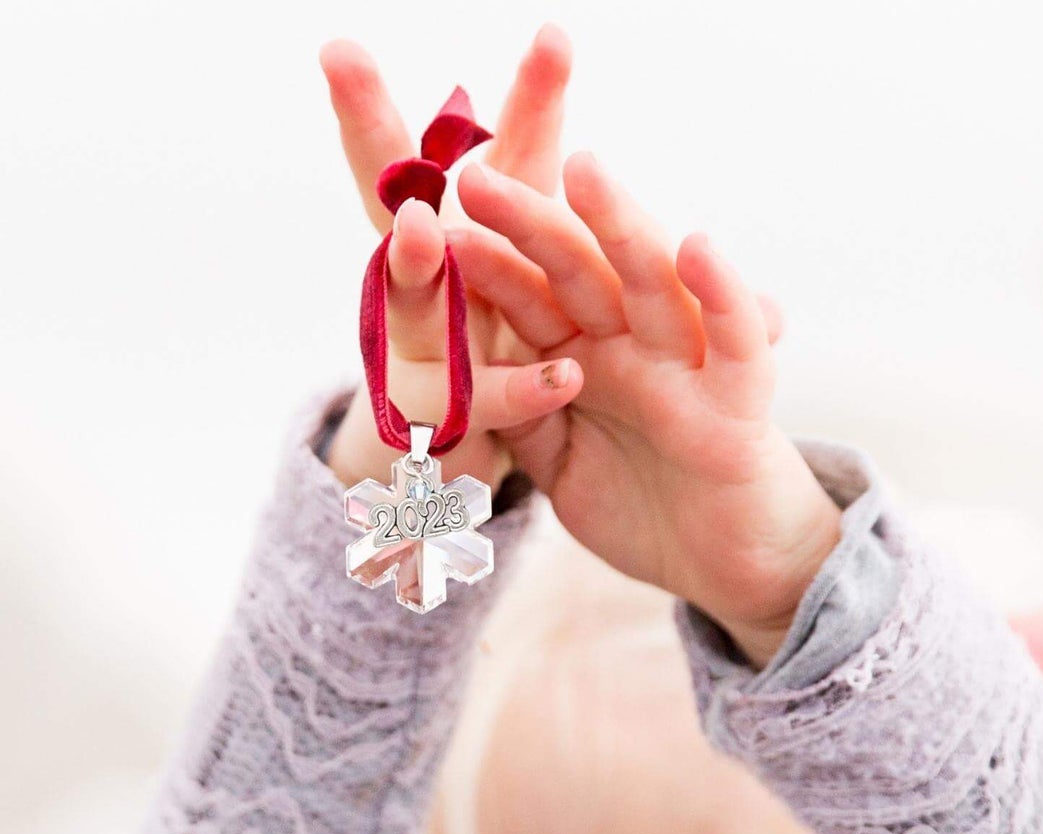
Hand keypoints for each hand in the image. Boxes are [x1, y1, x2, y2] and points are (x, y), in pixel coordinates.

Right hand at [317, 28, 583, 490]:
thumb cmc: (502, 332)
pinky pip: (489, 401)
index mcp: (459, 223)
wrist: (461, 446)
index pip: (478, 147)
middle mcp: (422, 271)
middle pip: (390, 191)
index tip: (517, 35)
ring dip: (411, 265)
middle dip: (366, 123)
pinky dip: (523, 389)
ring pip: (412, 302)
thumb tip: (557, 42)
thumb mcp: (528, 251)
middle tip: (341, 57)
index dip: (513, 97)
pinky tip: (563, 375)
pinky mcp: (449, 415)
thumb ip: (532, 171)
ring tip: (419, 231)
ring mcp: (422, 342)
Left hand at [451, 152, 838, 668]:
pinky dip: (723, 296)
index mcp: (587, 360)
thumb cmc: (647, 516)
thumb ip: (524, 416)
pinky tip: (697, 248)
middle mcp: (634, 350)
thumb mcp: (561, 469)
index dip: (484, 264)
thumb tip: (468, 367)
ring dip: (622, 227)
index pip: (531, 299)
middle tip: (477, 177)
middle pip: (582, 272)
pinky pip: (736, 342)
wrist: (730, 573)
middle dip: (533, 225)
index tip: (426, 226)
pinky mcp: (741, 403)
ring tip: (584, 172)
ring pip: (655, 284)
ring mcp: (689, 368)